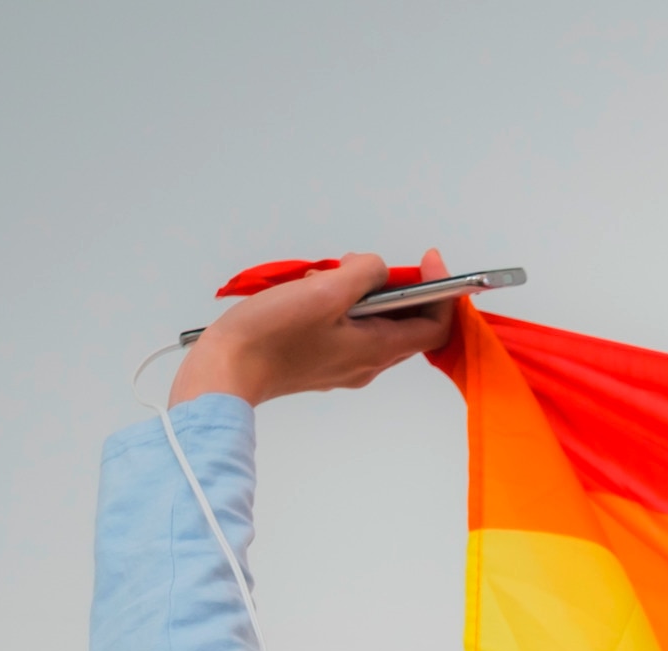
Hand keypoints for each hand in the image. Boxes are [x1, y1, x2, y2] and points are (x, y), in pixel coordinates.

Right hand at [168, 249, 455, 407]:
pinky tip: (311, 291)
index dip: (441, 292)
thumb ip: (364, 274)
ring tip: (330, 276)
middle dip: (396, 286)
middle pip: (406, 324)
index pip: (435, 326)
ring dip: (362, 293)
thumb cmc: (270, 337)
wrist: (225, 372)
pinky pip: (347, 329)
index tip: (429, 260)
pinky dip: (340, 305)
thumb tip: (378, 269)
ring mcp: (343, 365)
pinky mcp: (321, 361)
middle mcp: (367, 363)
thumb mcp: (326, 291)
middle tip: (365, 265)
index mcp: (377, 350)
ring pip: (373, 324)